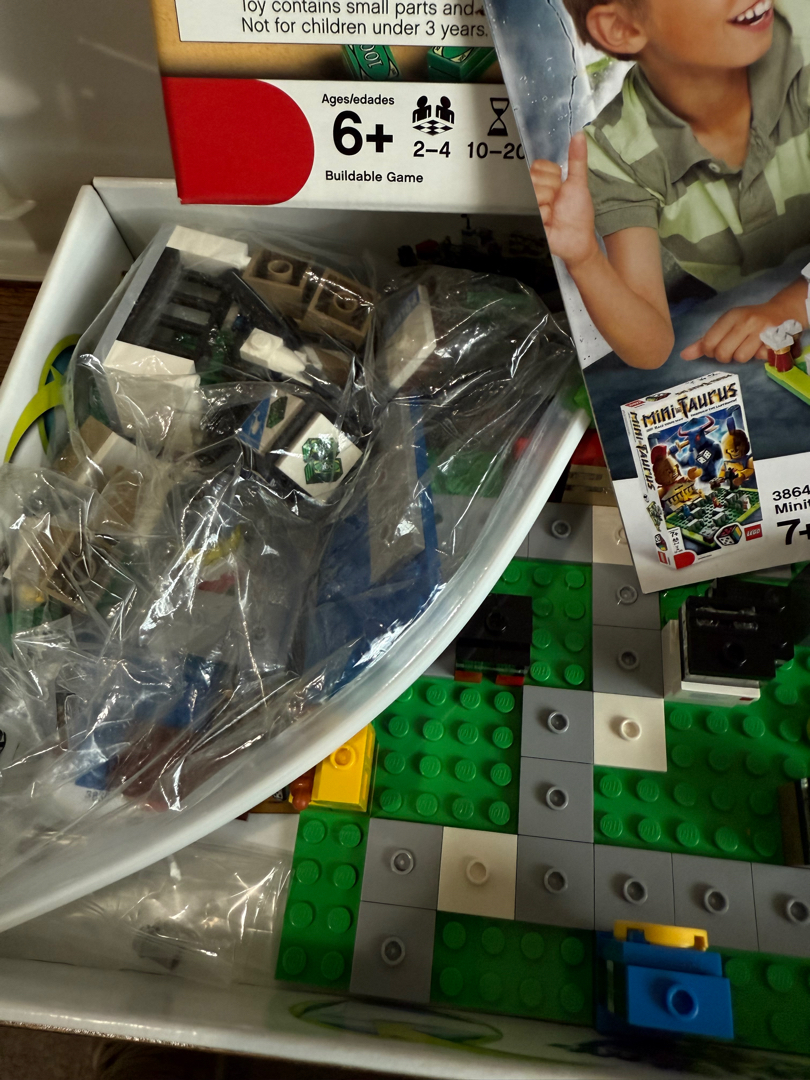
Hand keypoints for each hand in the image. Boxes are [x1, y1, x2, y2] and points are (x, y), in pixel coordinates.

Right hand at [530, 132, 598, 270]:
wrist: (578, 239)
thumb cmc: (577, 214)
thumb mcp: (578, 182)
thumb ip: (577, 159)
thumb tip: (579, 135)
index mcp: (542, 181)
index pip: (538, 166)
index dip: (553, 177)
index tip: (560, 188)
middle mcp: (532, 193)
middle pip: (534, 178)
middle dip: (552, 191)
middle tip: (557, 203)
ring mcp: (528, 207)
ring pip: (534, 193)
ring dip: (549, 205)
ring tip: (553, 213)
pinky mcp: (526, 220)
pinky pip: (534, 210)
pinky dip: (545, 217)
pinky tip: (548, 223)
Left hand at [681, 302, 799, 362]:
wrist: (783, 312)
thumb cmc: (749, 321)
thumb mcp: (727, 326)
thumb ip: (705, 341)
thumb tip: (684, 355)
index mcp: (730, 316)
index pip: (708, 343)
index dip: (711, 352)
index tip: (719, 348)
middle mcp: (745, 321)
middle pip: (722, 354)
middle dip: (726, 357)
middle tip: (734, 349)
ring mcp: (761, 329)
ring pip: (740, 358)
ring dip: (744, 357)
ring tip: (750, 346)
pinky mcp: (775, 338)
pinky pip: (759, 358)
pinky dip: (759, 356)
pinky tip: (762, 346)